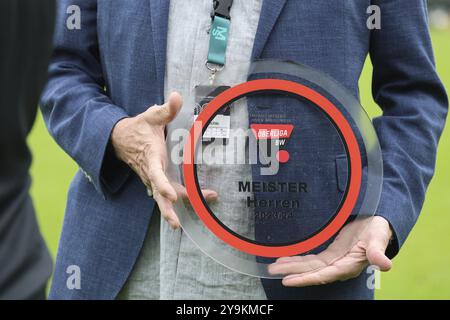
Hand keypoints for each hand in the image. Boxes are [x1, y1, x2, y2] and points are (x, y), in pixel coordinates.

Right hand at [111, 92, 216, 228]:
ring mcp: (151, 178)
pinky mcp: (153, 180)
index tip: (171, 194)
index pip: (156, 174)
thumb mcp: (151, 116)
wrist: (119, 138)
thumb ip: (165, 109)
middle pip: (159, 194)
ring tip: (179, 225)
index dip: (163, 185)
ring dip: (170, 211)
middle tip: (177, 223)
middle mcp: (150, 172)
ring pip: (161, 198)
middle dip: (168, 209)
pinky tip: (183, 215)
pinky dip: (172, 205)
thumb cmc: (137, 127)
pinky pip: (163, 195)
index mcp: (151, 157)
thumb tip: (177, 97)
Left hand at [268, 216, 392, 286]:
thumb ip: (377, 251)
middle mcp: (338, 266)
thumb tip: (385, 265)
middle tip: (273, 270)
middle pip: (312, 272)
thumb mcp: (378, 237)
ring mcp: (333, 260)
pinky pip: (311, 260)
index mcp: (348, 265)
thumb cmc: (379, 229)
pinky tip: (285, 259)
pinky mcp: (330, 254)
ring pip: (309, 267)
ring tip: (274, 266)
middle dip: (292, 273)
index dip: (306, 279)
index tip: (288, 280)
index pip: (323, 275)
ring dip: (292, 267)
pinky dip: (298, 260)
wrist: (378, 223)